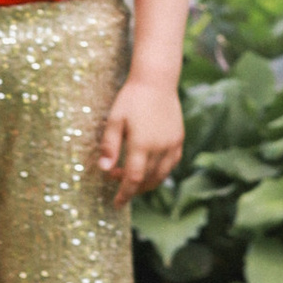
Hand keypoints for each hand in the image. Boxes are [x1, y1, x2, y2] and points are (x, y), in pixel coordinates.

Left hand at [95, 72, 184, 198]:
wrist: (156, 80)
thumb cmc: (131, 98)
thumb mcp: (114, 119)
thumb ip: (110, 146)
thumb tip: (104, 170)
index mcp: (142, 144)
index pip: (133, 179)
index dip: (124, 194)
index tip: (116, 203)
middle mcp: (160, 147)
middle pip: (147, 180)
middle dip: (132, 187)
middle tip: (117, 180)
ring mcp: (173, 144)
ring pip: (161, 175)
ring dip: (147, 182)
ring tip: (132, 177)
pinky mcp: (179, 139)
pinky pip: (171, 164)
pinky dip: (160, 172)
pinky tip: (149, 167)